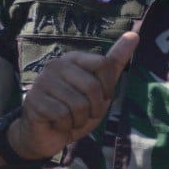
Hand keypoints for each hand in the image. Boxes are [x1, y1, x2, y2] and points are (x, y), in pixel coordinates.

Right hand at [9, 32, 138, 161]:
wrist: (48, 134)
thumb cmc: (76, 110)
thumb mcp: (100, 88)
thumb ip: (114, 63)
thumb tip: (134, 34)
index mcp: (73, 59)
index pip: (103, 64)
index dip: (108, 87)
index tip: (102, 98)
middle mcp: (56, 65)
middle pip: (92, 86)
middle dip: (95, 108)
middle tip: (83, 113)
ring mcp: (42, 81)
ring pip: (78, 104)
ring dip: (79, 120)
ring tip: (70, 119)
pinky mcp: (33, 99)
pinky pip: (62, 115)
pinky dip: (65, 125)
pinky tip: (58, 124)